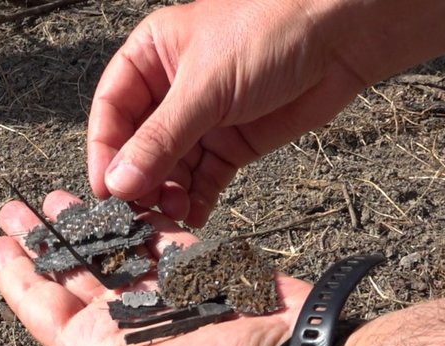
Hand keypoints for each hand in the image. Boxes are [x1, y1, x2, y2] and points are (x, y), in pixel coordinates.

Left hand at [0, 190, 312, 345]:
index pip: (46, 312)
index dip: (16, 280)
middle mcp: (133, 326)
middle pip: (75, 275)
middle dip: (44, 243)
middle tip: (14, 207)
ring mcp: (172, 296)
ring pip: (116, 251)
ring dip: (88, 224)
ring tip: (60, 193)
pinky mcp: (207, 271)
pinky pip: (163, 238)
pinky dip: (141, 217)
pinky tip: (123, 194)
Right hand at [87, 0, 365, 226]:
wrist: (340, 38)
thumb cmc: (271, 31)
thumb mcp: (205, 86)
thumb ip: (161, 139)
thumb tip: (120, 182)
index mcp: (150, 57)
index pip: (111, 111)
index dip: (105, 152)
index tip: (104, 191)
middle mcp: (171, 89)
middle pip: (138, 146)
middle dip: (139, 180)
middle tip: (140, 212)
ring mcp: (203, 118)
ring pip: (171, 167)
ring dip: (168, 194)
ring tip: (173, 214)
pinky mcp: (233, 142)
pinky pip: (205, 178)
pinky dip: (198, 199)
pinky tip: (194, 216)